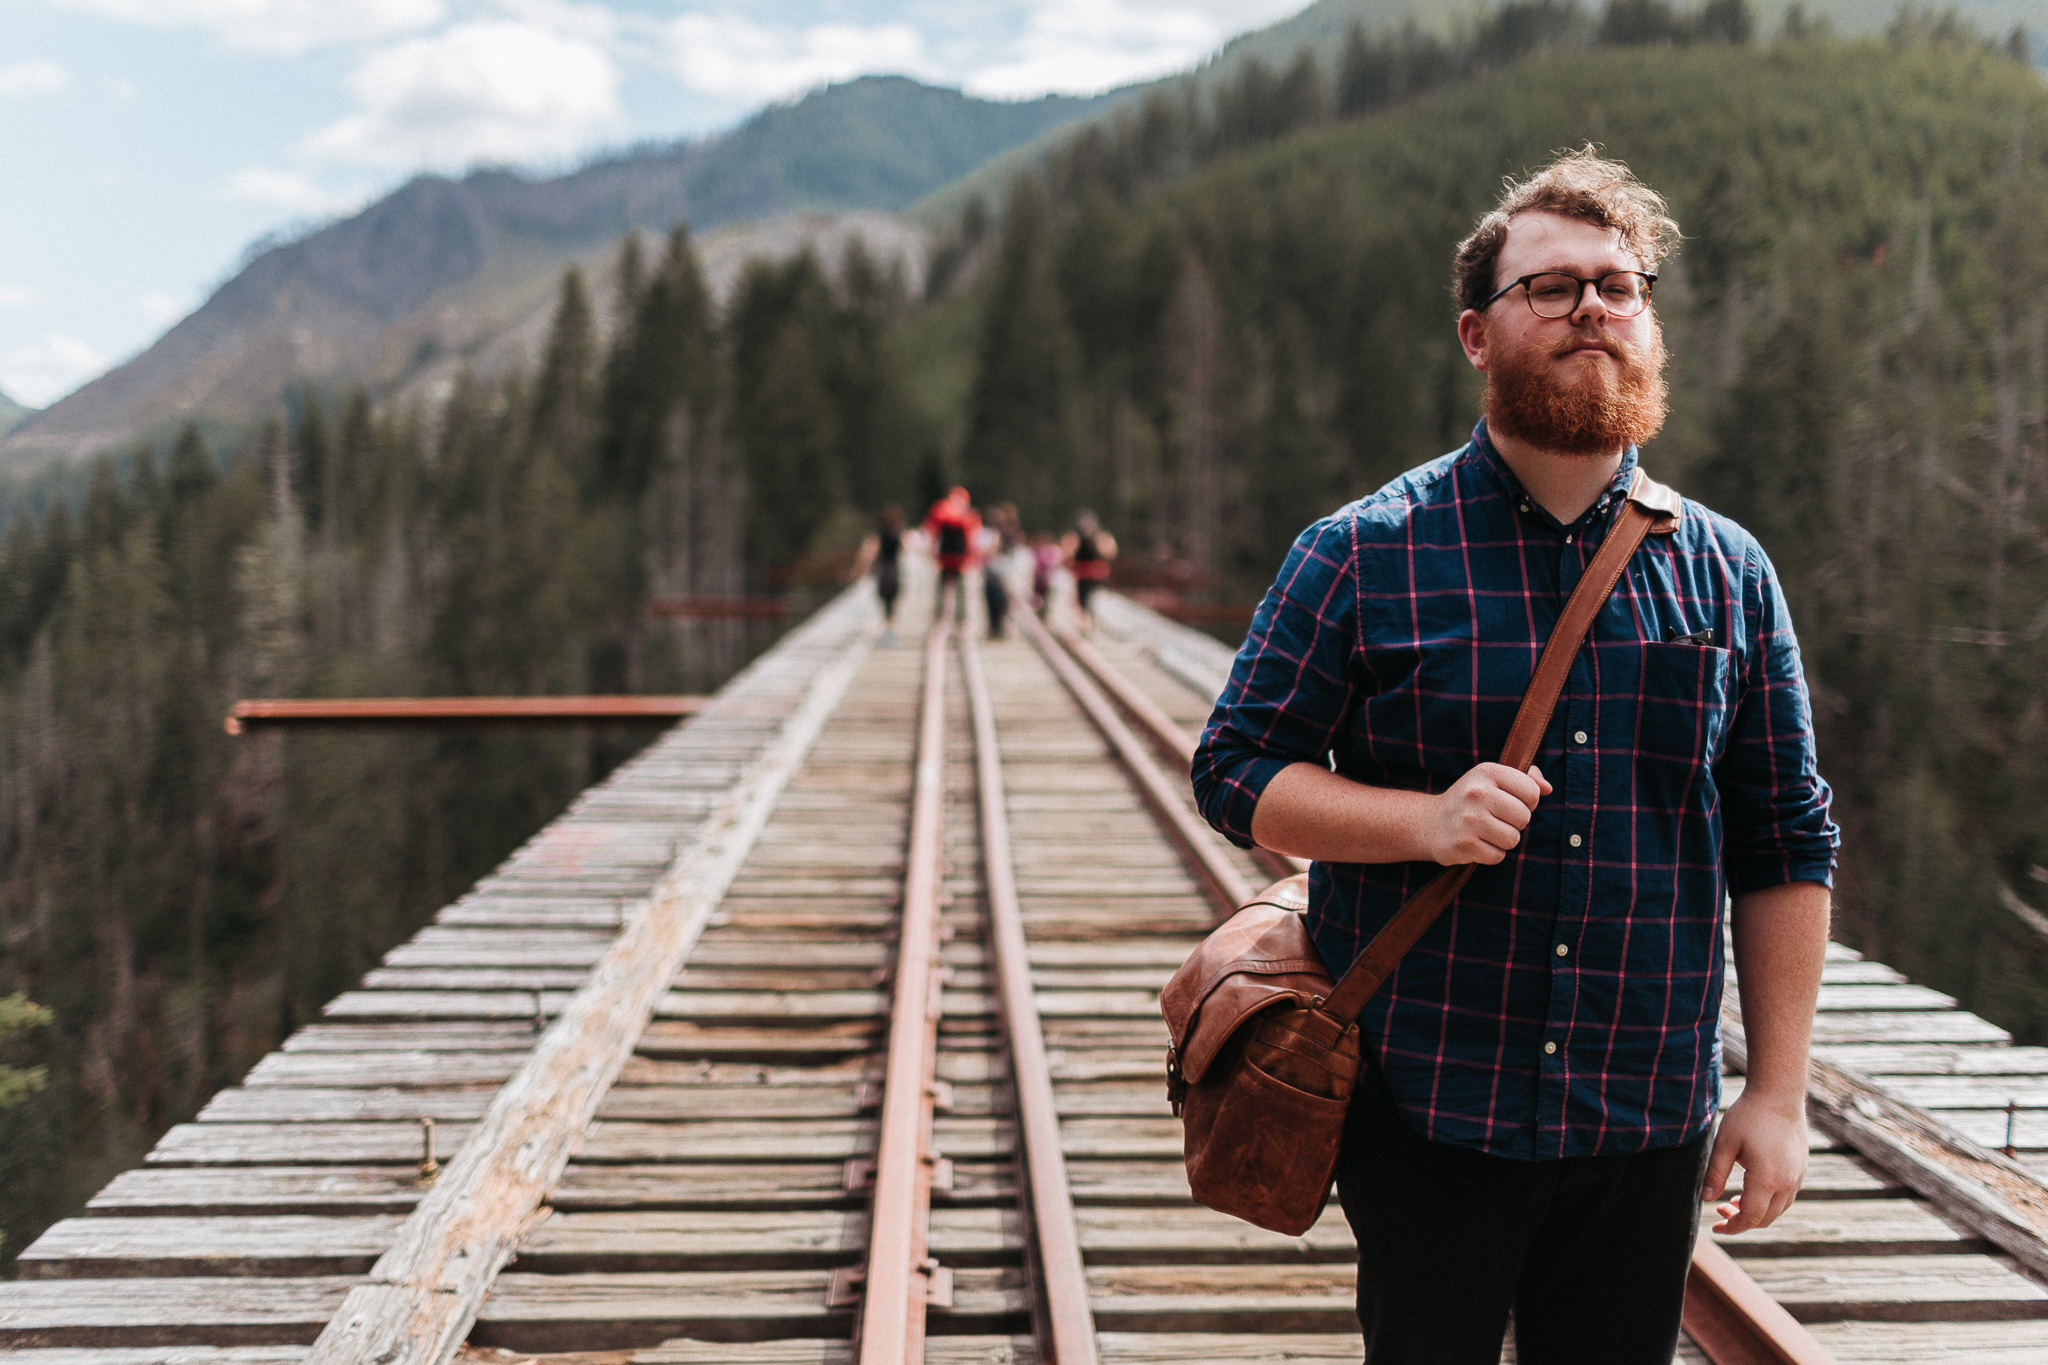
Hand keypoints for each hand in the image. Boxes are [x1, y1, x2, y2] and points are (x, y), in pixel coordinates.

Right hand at [1425, 763, 1550, 864]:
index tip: (1510, 802)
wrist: (1429, 823)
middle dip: (1515, 823)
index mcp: (1487, 772)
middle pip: (1524, 817)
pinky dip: (1490, 853)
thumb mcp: (1493, 780)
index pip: (1532, 792)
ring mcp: (1468, 820)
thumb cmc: (1471, 800)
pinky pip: (1497, 856)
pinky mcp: (1463, 844)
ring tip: (1486, 832)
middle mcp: (1476, 793)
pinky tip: (1476, 843)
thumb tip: (1547, 788)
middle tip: (1496, 819)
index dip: (1528, 802)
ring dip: (1503, 840)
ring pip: (1513, 839)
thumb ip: (1525, 778)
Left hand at [1702, 1089, 1807, 1233]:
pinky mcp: (1800, 1169)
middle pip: (1765, 1218)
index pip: (1750, 1218)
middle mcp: (1787, 1183)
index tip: (1715, 1227)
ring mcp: (1797, 1177)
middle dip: (1741, 1221)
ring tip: (1732, 1202)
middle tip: (1719, 1211)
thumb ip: (1715, 1174)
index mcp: (1767, 1180)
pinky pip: (1785, 1197)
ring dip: (1756, 1213)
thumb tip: (1706, 1200)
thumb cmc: (1748, 1116)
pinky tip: (1751, 1191)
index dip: (1732, 1227)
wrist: (1779, 1095)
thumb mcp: (1724, 1143)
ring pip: (1777, 1210)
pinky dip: (1768, 1202)